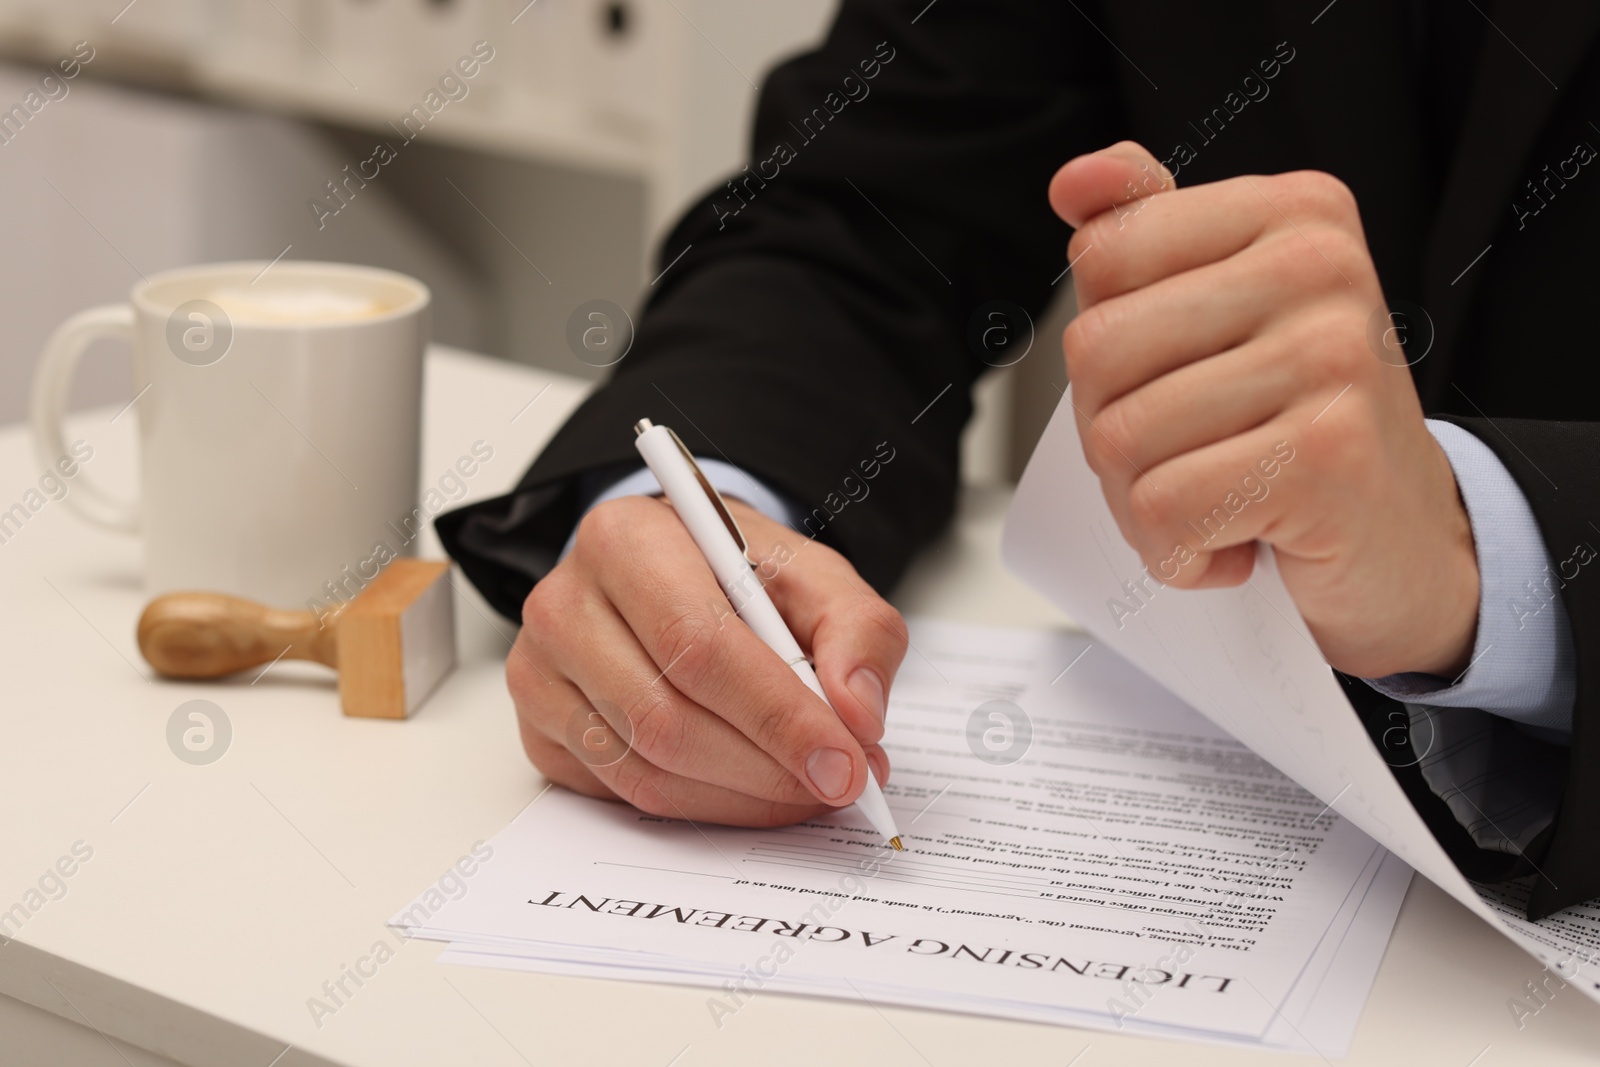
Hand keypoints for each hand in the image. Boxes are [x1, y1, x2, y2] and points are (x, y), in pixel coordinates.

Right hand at [508, 493, 905, 825]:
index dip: (778, 716)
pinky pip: (625, 795)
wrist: (676, 572)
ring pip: (647, 770)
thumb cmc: (739, 573)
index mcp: (626, 541)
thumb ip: (859, 631)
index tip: (846, 763)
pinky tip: (749, 786)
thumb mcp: (817, 576)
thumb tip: (858, 714)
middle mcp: (563, 604)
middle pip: (667, 719)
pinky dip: (704, 806)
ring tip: (805, 784)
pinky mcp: (540, 731)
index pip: (699, 646)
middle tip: (841, 783)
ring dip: (742, 797)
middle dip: (769, 768)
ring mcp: (539, 673)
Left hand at [1047, 142, 1478, 678]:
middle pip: (1097, 351)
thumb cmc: (1299, 428)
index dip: (1105, 348)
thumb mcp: (1223, 312)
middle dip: (1113, 432)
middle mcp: (1320, 267)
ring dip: (1143, 504)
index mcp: (1290, 211)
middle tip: (1192, 458)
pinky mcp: (1327, 456)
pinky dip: (1178, 553)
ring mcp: (1331, 357)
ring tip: (1218, 502)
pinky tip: (1238, 543)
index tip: (1177, 381)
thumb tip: (1075, 181)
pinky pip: (1164, 509)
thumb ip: (1146, 236)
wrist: (1405, 541)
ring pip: (1120, 438)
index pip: (1102, 257)